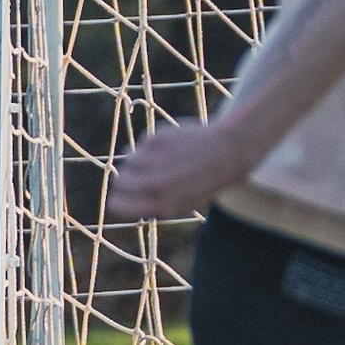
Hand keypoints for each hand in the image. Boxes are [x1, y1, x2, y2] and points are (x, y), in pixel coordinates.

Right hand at [107, 116, 245, 223]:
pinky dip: (152, 145)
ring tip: (163, 159)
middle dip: (127, 178)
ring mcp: (155, 161)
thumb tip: (119, 200)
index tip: (124, 194)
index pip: (117, 204)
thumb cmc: (205, 181)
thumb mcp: (182, 204)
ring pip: (128, 159)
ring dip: (139, 159)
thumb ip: (151, 205)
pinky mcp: (156, 140)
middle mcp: (155, 185)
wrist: (228, 152)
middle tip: (143, 174)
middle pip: (119, 181)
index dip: (119, 199)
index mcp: (161, 205)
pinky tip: (172, 146)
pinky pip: (142, 143)